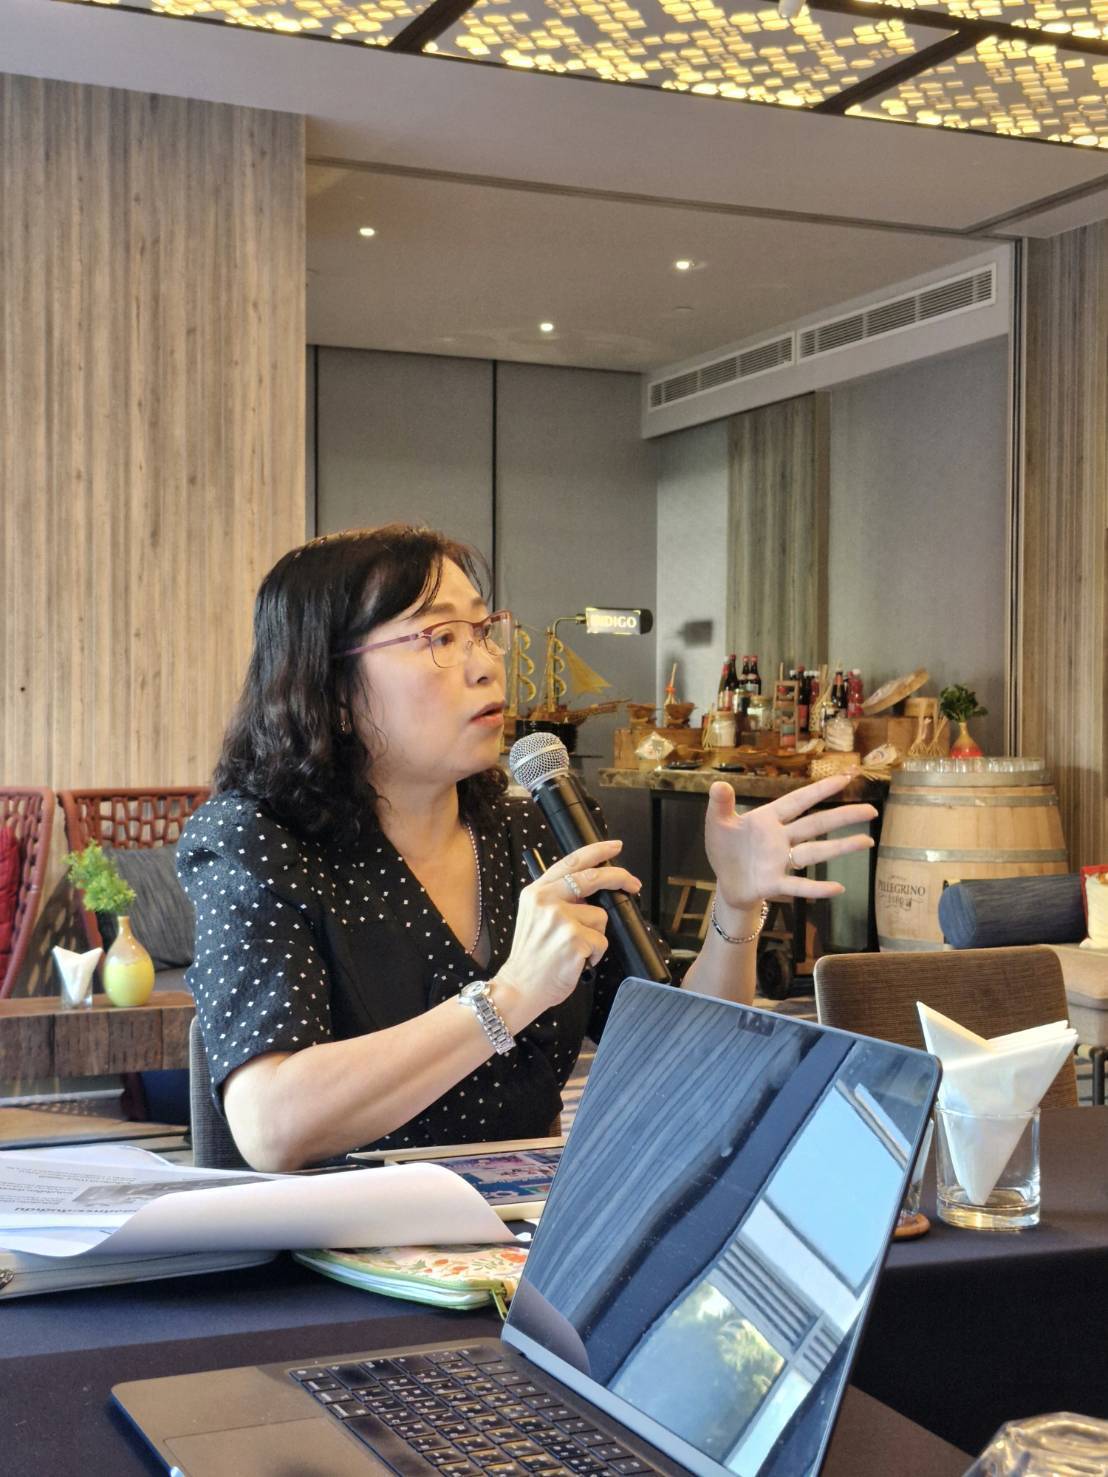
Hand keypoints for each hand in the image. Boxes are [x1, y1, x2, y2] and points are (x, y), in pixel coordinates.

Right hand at [496, 840, 642, 1017]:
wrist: (519, 987)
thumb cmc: (532, 957)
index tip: (614, 846)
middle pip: (593, 878)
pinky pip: (601, 942)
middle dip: (619, 877)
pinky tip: (576, 961)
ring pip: (600, 918)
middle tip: (633, 883)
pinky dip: (595, 954)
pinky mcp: (574, 938)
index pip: (571, 862)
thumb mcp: (535, 917)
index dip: (597, 851)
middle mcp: (546, 900)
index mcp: (536, 891)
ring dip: (596, 936)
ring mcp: (560, 918)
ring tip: (575, 950)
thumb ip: (559, 899)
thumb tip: (592, 891)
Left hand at [704, 773, 876, 916]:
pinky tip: (838, 888)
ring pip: (815, 852)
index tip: (846, 778)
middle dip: (843, 817)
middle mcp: (781, 838)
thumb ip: (720, 805)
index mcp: (768, 819)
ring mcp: (781, 861)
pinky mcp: (775, 884)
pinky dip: (816, 887)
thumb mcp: (717, 824)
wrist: (725, 881)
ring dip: (841, 848)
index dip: (820, 790)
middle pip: (816, 825)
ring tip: (868, 842)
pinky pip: (799, 885)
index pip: (798, 801)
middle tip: (871, 810)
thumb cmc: (725, 848)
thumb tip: (718, 784)